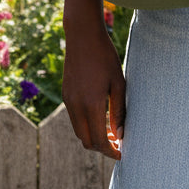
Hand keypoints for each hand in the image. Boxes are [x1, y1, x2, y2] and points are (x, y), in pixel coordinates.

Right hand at [61, 0, 125, 159]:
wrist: (83, 35)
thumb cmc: (105, 56)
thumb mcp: (118, 82)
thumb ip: (119, 111)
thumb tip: (120, 135)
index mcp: (91, 104)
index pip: (99, 140)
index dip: (111, 151)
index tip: (122, 153)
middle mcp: (75, 106)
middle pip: (86, 140)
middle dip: (102, 147)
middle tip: (118, 144)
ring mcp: (68, 100)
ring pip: (79, 131)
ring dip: (93, 136)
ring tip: (111, 132)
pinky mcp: (66, 94)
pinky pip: (74, 118)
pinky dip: (86, 125)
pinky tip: (100, 117)